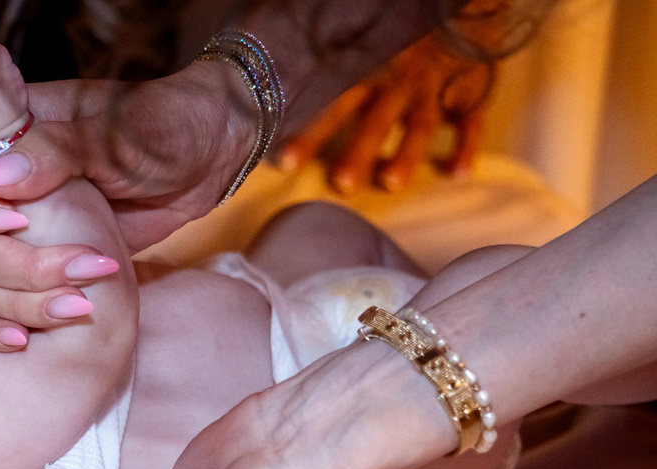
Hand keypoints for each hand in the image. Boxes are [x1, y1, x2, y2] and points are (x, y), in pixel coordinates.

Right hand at [0, 60, 251, 349]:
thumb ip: (56, 153)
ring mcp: (21, 228)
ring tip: (76, 307)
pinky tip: (22, 343)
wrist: (214, 154)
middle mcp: (2, 185)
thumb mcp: (119, 134)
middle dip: (2, 264)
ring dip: (16, 302)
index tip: (8, 221)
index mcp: (8, 135)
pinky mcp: (42, 263)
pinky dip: (2, 325)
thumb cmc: (168, 125)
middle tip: (62, 271)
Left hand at [277, 34, 495, 193]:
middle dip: (358, 151)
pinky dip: (468, 148)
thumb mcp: (357, 35)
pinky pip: (473, 122)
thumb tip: (262, 56)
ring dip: (407, 154)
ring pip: (421, 124)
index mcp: (366, 68)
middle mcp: (398, 81)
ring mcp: (435, 89)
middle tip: (340, 184)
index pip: (331, 104)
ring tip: (390, 184)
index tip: (285, 162)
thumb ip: (321, 55)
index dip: (309, 131)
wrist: (456, 7)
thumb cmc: (392, 30)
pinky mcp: (471, 93)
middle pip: (374, 120)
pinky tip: (460, 175)